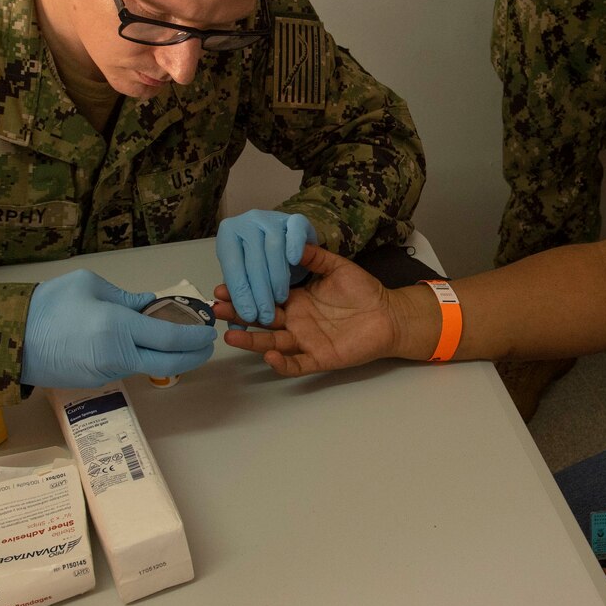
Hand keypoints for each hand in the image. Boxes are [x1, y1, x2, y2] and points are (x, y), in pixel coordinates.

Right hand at [20, 269, 216, 387]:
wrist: (11, 338)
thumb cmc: (49, 305)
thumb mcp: (90, 285)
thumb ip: (126, 297)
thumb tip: (151, 305)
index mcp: (119, 327)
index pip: (171, 338)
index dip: (195, 337)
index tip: (208, 332)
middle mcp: (118, 355)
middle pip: (169, 363)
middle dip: (193, 356)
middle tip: (205, 346)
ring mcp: (107, 372)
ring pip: (149, 367)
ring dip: (168, 357)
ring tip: (178, 340)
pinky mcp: (96, 381)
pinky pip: (128, 368)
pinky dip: (143, 358)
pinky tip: (145, 346)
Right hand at [214, 244, 399, 376]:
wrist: (389, 314)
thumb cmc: (364, 290)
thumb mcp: (337, 267)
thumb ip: (315, 257)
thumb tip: (292, 242)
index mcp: (297, 300)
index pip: (265, 296)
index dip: (246, 292)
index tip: (223, 286)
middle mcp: (296, 322)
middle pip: (261, 321)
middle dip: (239, 315)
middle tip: (216, 310)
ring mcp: (306, 341)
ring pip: (272, 343)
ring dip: (252, 341)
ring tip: (230, 336)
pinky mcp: (320, 358)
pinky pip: (297, 364)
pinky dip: (282, 363)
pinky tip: (269, 356)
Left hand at [215, 210, 320, 325]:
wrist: (286, 240)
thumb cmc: (262, 264)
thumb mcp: (248, 280)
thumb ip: (243, 301)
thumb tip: (234, 330)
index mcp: (229, 235)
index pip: (232, 267)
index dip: (239, 293)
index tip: (248, 315)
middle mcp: (247, 221)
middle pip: (252, 260)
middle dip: (258, 292)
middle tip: (265, 316)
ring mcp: (272, 217)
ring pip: (273, 247)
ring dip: (276, 277)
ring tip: (279, 299)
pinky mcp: (295, 217)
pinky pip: (296, 229)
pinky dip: (295, 244)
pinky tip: (294, 261)